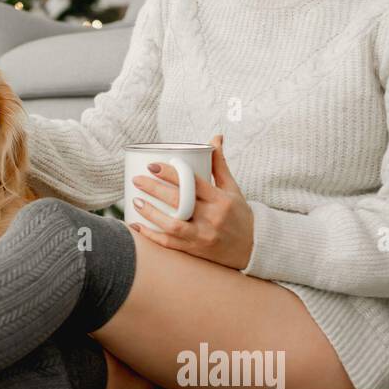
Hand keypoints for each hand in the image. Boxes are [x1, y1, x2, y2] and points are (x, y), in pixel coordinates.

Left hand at [128, 134, 254, 269]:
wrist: (252, 248)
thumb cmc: (239, 214)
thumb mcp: (232, 189)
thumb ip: (219, 164)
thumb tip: (215, 138)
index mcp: (221, 200)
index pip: (193, 183)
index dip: (171, 173)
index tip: (152, 165)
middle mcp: (212, 218)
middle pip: (180, 202)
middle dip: (155, 189)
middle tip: (137, 180)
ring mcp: (203, 236)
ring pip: (173, 225)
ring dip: (151, 214)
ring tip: (136, 201)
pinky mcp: (195, 250)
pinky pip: (170, 243)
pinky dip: (151, 236)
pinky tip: (136, 226)